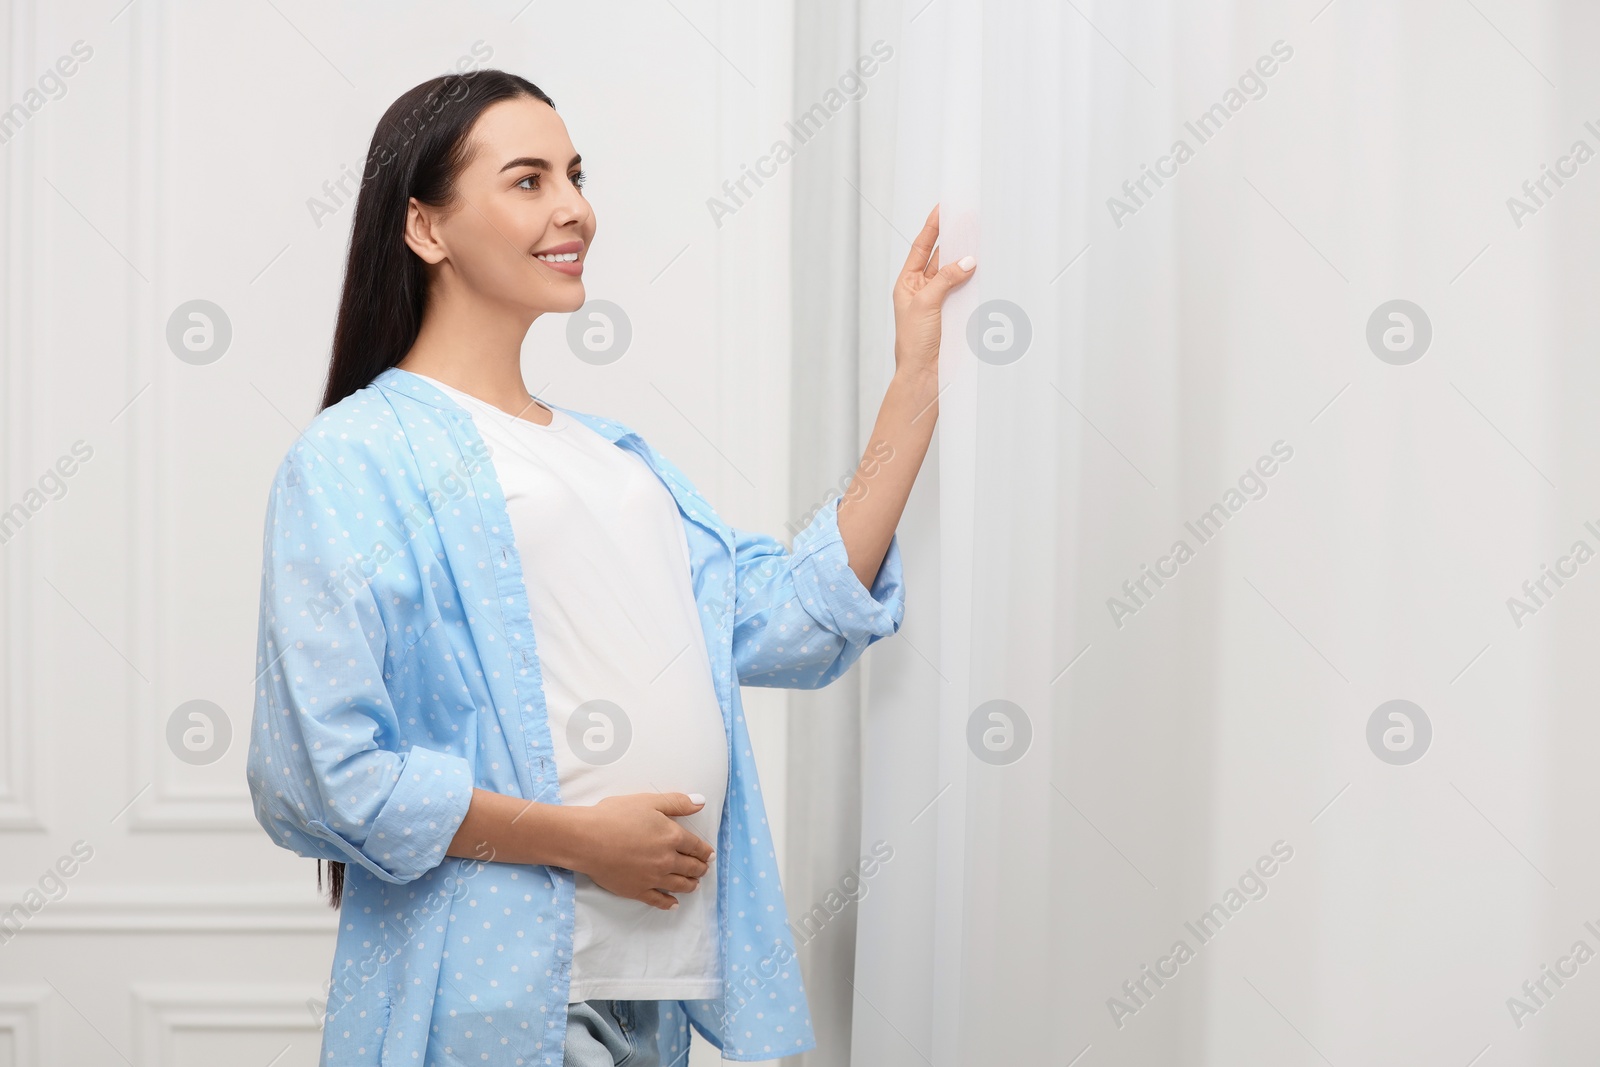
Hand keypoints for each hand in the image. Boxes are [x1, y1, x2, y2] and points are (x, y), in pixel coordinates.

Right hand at [569, 792, 715, 910]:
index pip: (696, 846)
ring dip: (690, 885)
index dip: (705, 851)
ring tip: (694, 885)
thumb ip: (677, 803)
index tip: (709, 855)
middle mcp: (667, 860)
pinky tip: (674, 904)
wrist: (587, 839)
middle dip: (700, 868)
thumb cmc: (616, 816)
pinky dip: (669, 903)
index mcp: (672, 836)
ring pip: (679, 885)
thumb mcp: (649, 802)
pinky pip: (658, 900)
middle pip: (690, 867)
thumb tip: (701, 803)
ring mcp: (653, 878)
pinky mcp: (637, 890)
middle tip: (704, 869)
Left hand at [892, 203, 975, 381]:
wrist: (924, 375)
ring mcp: (941, 302)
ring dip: (966, 259)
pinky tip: (983, 269)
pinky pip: (966, 290)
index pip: (921, 249)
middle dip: (953, 239)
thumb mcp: (925, 304)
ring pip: (956, 273)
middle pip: (940, 257)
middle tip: (967, 220)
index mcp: (907, 284)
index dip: (932, 228)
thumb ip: (946, 279)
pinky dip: (974, 280)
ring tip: (978, 239)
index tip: (942, 209)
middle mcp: (924, 290)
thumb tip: (967, 261)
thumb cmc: (913, 344)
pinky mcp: (955, 314)